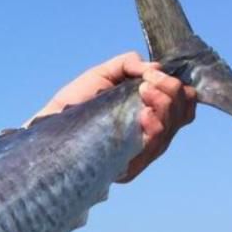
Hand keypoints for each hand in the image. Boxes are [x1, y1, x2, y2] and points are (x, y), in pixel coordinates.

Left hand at [27, 52, 196, 182]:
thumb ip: (130, 65)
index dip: (179, 90)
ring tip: (143, 91)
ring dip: (163, 105)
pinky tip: (144, 114)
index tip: (155, 76)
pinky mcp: (127, 166)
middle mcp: (148, 137)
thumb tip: (157, 67)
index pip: (182, 108)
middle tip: (147, 83)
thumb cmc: (75, 102)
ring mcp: (139, 154)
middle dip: (171, 93)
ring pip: (170, 131)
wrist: (49, 124)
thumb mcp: (104, 74)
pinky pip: (154, 147)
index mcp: (149, 116)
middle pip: (182, 117)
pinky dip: (155, 125)